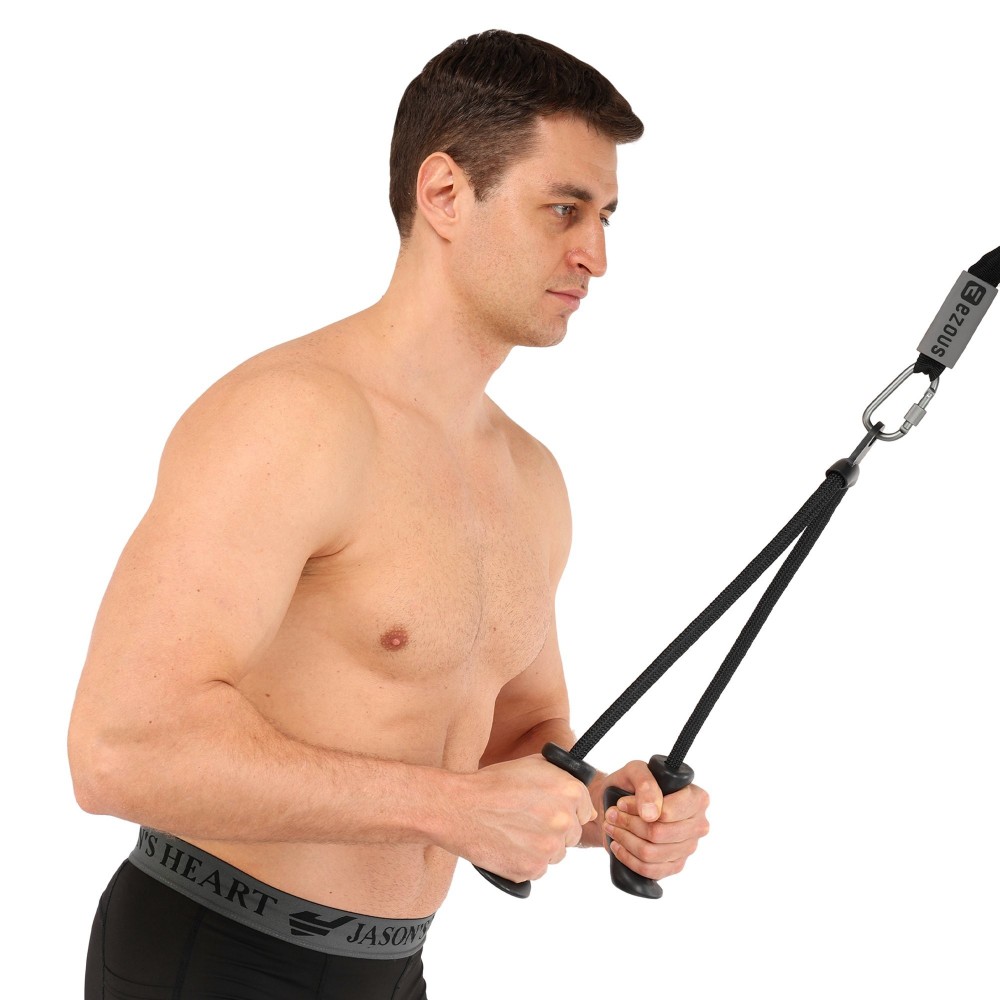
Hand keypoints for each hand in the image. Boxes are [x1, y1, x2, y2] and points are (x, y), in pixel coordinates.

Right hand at [447, 755, 597, 882]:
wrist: (459, 807)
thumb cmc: (491, 784)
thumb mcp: (532, 765)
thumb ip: (561, 778)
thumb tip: (578, 794)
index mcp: (569, 791)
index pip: (585, 810)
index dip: (566, 810)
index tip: (550, 810)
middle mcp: (564, 820)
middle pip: (571, 835)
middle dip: (553, 830)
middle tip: (527, 821)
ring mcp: (549, 847)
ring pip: (555, 854)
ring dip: (540, 847)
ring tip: (513, 831)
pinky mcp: (532, 870)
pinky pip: (537, 870)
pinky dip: (524, 862)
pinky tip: (507, 846)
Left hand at [587, 760, 709, 879]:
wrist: (619, 803)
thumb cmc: (631, 785)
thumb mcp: (635, 771)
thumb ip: (646, 784)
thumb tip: (651, 813)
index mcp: (697, 799)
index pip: (669, 812)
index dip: (639, 809)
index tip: (621, 804)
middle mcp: (698, 825)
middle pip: (658, 834)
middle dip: (628, 824)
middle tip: (612, 815)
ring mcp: (688, 848)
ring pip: (651, 853)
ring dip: (624, 839)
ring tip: (611, 827)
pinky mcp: (675, 865)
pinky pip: (650, 870)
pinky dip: (628, 859)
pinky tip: (618, 845)